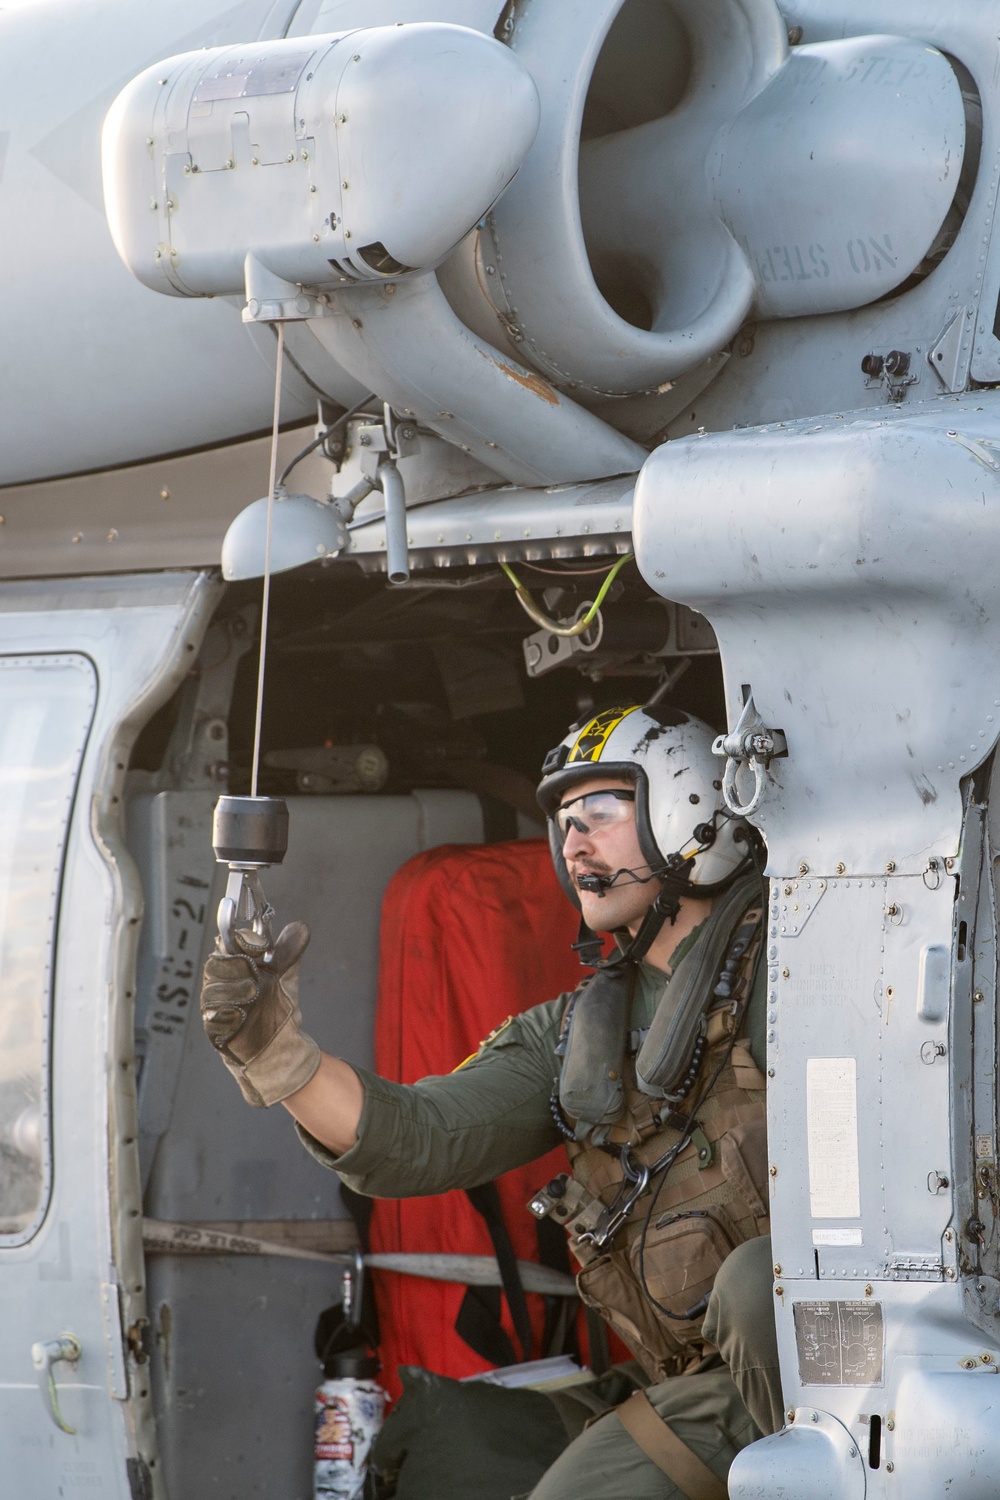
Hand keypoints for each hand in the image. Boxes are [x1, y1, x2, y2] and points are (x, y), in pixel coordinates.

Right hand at [200, 921, 319, 1106]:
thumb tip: (299, 928)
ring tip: (253, 994)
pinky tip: (243, 1015)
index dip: (242, 943)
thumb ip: (289, 953)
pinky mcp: (214, 1031)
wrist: (278, 1049)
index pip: (228, 945)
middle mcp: (221, 985)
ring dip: (237, 990)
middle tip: (258, 972)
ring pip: (215, 990)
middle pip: (218, 965)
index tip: (261, 946)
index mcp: (235, 967)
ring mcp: (216, 1008)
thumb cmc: (276, 1011)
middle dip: (240, 966)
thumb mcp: (286, 978)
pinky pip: (215, 1017)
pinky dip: (231, 1014)